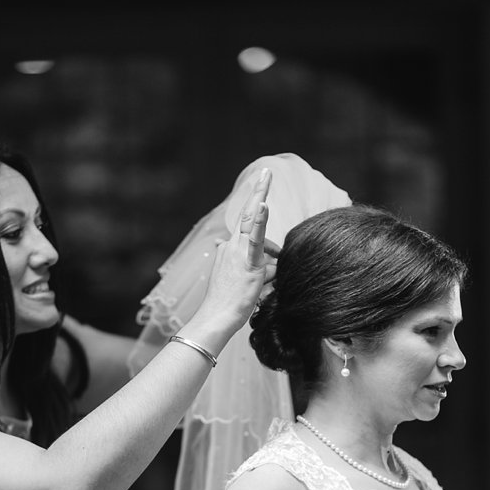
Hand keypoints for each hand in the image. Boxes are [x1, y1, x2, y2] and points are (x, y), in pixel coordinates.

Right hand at [188, 168, 274, 342]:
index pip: (247, 225)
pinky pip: (257, 238)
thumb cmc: (228, 304)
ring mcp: (239, 252)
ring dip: (273, 257)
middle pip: (250, 216)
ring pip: (262, 238)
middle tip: (267, 170)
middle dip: (259, 190)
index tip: (260, 186)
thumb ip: (248, 265)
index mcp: (230, 249)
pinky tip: (264, 204)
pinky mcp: (249, 261)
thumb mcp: (241, 279)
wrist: (216, 319)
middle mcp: (232, 246)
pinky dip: (261, 221)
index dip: (254, 205)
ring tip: (262, 285)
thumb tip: (234, 251)